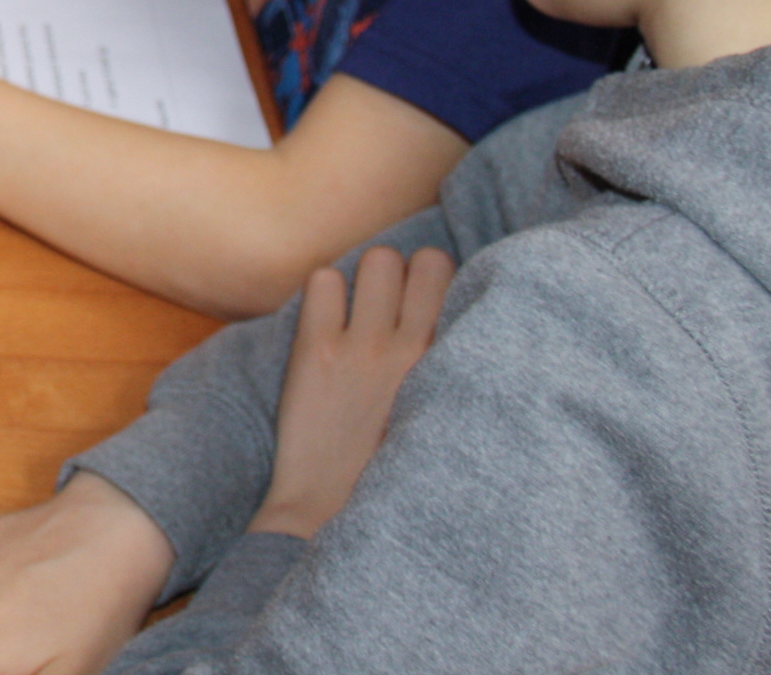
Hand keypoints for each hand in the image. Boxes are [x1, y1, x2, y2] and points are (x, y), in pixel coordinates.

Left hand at [250, 244, 455, 539]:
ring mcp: (364, 347)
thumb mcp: (445, 418)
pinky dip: (323, 294)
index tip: (425, 299)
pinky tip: (326, 324)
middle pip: (420, 257)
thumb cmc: (392, 468)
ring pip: (375, 259)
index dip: (436, 281)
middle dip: (406, 274)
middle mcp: (413, 349)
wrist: (329, 512)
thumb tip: (453, 318)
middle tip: (390, 307)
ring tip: (359, 312)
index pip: (455, 275)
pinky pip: (322, 280)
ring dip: (366, 279)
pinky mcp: (316, 351)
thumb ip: (453, 369)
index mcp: (450, 367)